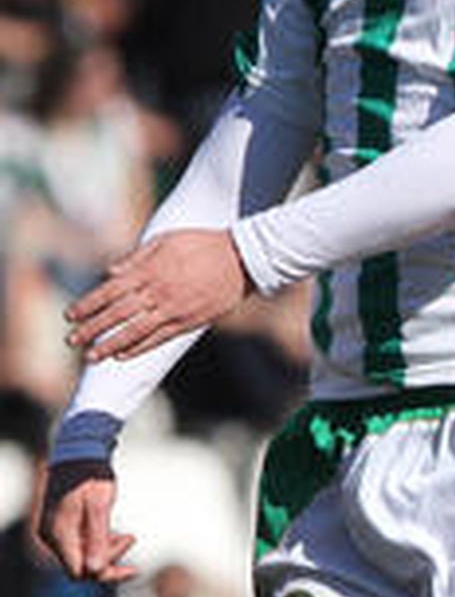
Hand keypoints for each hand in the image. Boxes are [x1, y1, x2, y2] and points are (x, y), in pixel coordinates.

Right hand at [39, 460, 136, 581]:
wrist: (79, 452)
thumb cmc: (90, 475)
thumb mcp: (99, 504)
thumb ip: (98, 538)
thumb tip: (96, 571)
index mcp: (59, 535)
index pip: (80, 571)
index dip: (105, 570)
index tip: (129, 552)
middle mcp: (53, 538)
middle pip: (81, 567)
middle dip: (108, 559)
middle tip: (132, 538)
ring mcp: (56, 533)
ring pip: (82, 556)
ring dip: (106, 551)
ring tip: (128, 536)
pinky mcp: (63, 527)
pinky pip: (81, 545)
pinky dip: (99, 543)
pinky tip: (116, 535)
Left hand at [65, 229, 248, 361]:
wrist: (243, 258)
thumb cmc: (204, 243)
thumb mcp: (168, 239)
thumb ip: (137, 257)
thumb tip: (111, 273)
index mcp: (150, 270)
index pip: (109, 291)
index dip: (87, 305)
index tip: (70, 316)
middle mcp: (158, 292)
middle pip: (116, 314)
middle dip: (91, 329)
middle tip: (72, 340)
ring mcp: (173, 309)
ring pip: (134, 332)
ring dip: (109, 345)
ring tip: (90, 357)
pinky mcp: (189, 322)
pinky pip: (158, 339)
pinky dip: (138, 348)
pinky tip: (122, 355)